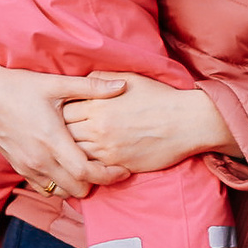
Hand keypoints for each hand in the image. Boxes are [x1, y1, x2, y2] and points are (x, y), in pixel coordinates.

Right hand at [0, 45, 127, 197]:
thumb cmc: (18, 86)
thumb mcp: (55, 83)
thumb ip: (91, 87)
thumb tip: (122, 86)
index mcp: (52, 140)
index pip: (86, 173)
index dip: (108, 175)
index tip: (123, 169)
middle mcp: (39, 159)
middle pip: (77, 189)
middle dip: (96, 182)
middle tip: (109, 167)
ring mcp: (26, 166)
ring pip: (60, 192)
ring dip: (77, 185)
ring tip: (88, 168)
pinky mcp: (18, 168)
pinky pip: (43, 188)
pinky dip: (58, 184)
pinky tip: (66, 168)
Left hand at [64, 73, 240, 173]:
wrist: (187, 121)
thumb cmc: (159, 97)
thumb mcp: (129, 78)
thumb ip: (100, 79)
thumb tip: (81, 83)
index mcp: (98, 104)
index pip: (63, 112)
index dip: (60, 114)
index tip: (63, 115)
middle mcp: (98, 128)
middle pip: (64, 134)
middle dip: (60, 134)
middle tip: (60, 134)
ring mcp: (107, 149)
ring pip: (75, 154)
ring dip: (70, 152)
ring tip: (68, 150)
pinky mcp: (118, 165)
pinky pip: (92, 168)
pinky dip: (86, 165)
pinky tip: (85, 162)